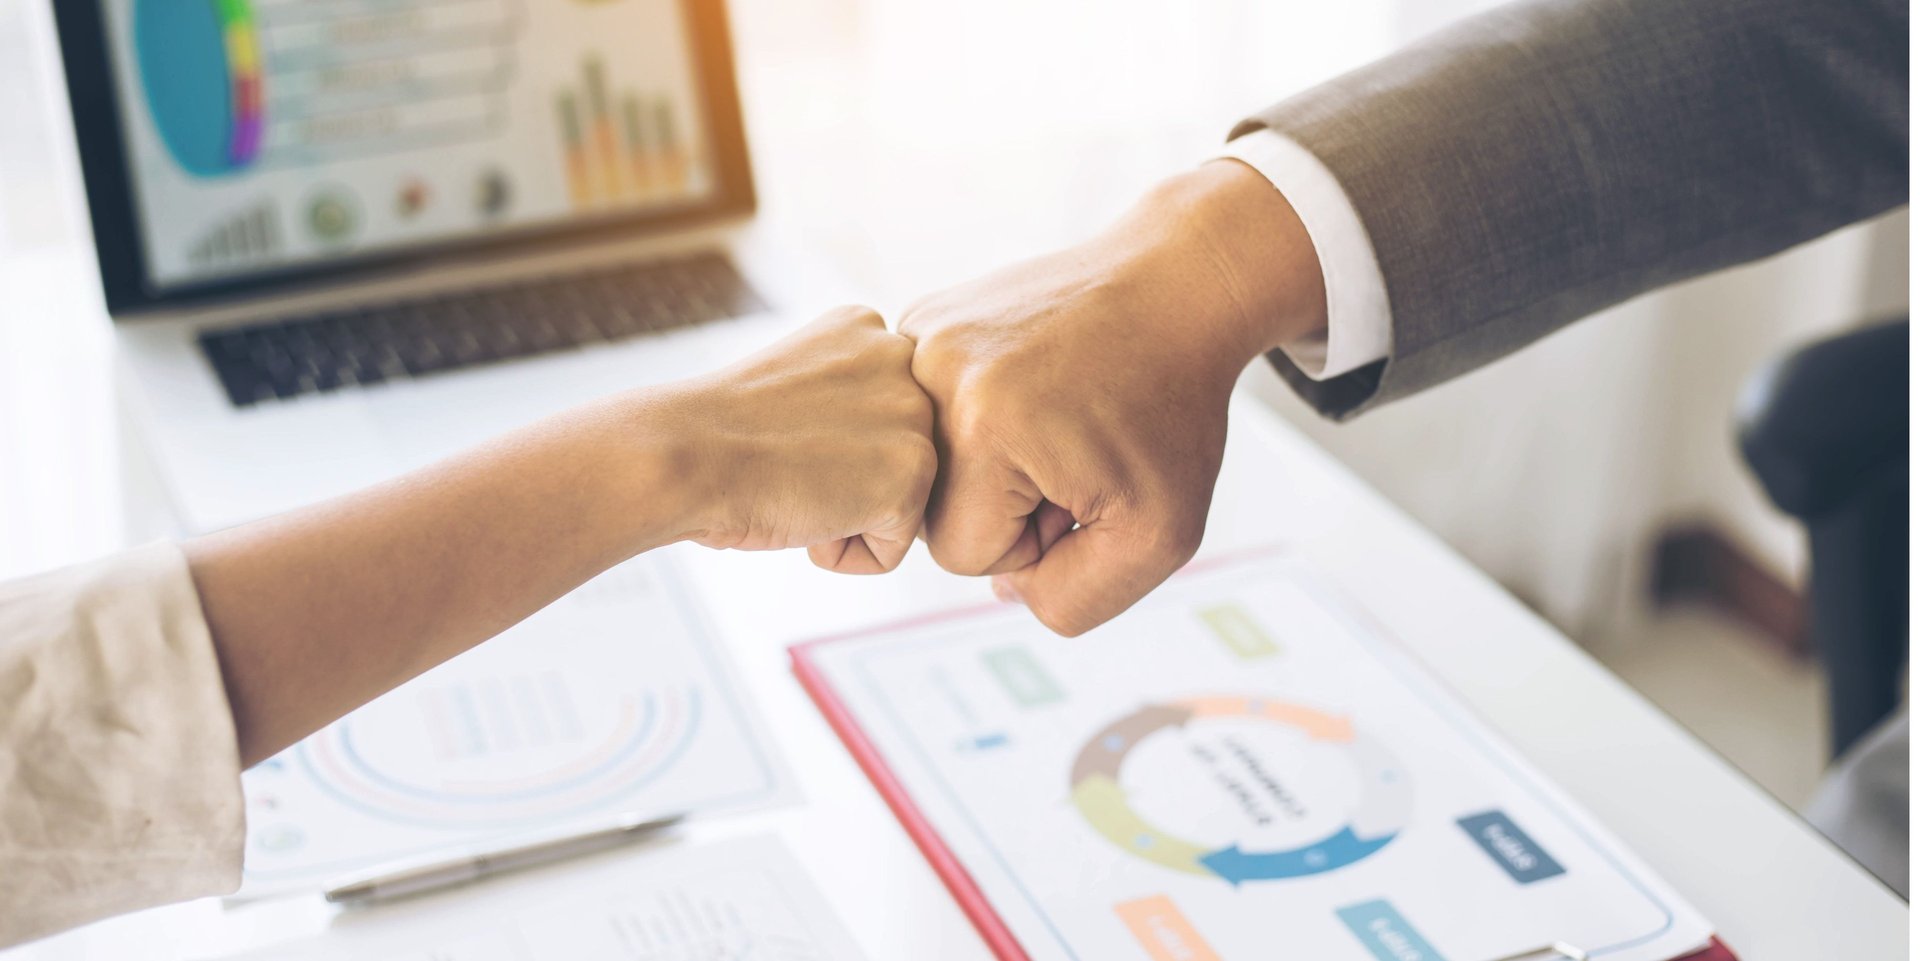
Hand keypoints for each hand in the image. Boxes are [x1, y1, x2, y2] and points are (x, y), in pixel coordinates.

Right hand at [657, 306, 936, 573]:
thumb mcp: (794, 389)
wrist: (686, 455)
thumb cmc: (715, 437)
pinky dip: (840, 552)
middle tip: (783, 461)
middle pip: (893, 459)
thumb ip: (843, 402)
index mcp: (864, 328)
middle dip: (841, 480)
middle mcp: (900, 355)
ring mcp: (914, 410)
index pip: (876, 421)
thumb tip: (868, 449)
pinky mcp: (915, 467)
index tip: (778, 436)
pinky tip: (803, 512)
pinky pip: (890, 548)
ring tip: (793, 482)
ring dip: (840, 515)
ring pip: (894, 503)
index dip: (821, 450)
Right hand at [900, 161, 1325, 632]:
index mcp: (980, 430)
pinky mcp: (927, 317)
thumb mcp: (1157, 536)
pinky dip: (979, 417)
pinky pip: (931, 413)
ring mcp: (924, 336)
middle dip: (1005, 504)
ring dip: (991, 461)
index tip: (1082, 488)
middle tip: (1073, 454)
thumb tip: (1002, 588)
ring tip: (1055, 419)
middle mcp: (933, 373)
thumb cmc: (1174, 407)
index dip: (1032, 542)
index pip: (961, 555)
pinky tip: (1033, 389)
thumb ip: (1074, 600)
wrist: (1179, 287)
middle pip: (934, 510)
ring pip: (930, 462)